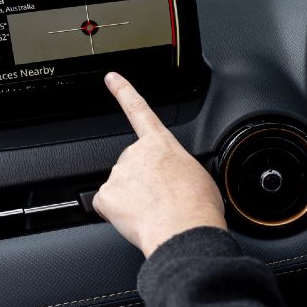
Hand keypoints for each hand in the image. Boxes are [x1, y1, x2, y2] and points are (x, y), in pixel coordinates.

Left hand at [93, 72, 226, 257]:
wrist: (184, 229)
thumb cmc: (198, 206)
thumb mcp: (200, 175)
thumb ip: (179, 167)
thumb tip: (176, 180)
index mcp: (162, 144)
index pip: (139, 110)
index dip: (123, 92)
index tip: (110, 78)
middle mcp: (136, 153)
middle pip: (132, 165)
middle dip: (142, 182)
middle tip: (162, 200)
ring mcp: (119, 173)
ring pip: (120, 187)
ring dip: (134, 200)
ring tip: (155, 213)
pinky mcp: (105, 196)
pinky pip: (107, 206)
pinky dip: (118, 215)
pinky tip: (137, 220)